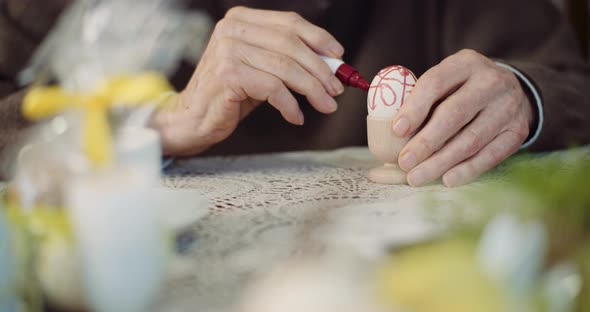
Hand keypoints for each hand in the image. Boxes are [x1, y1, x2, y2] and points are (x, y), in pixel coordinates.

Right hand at [152, 7, 344, 154]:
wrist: (191, 118)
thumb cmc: (228, 95)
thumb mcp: (260, 69)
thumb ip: (287, 60)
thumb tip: (331, 65)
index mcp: (242, 20)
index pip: (290, 23)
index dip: (319, 39)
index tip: (338, 58)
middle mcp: (232, 30)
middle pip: (292, 45)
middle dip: (320, 69)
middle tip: (336, 90)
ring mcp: (228, 51)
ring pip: (286, 67)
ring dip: (312, 89)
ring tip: (326, 105)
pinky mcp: (229, 75)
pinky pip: (273, 89)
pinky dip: (290, 105)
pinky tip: (296, 116)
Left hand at [392, 49, 534, 186]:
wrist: (512, 92)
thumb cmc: (462, 91)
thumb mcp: (445, 83)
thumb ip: (420, 100)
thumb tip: (389, 134)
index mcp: (464, 63)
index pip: (435, 83)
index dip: (414, 107)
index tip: (397, 130)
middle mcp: (490, 81)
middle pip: (454, 114)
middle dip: (426, 142)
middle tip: (404, 162)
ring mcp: (508, 107)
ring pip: (471, 139)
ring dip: (441, 162)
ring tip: (416, 177)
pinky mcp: (517, 131)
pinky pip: (490, 155)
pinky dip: (467, 169)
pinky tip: (447, 179)